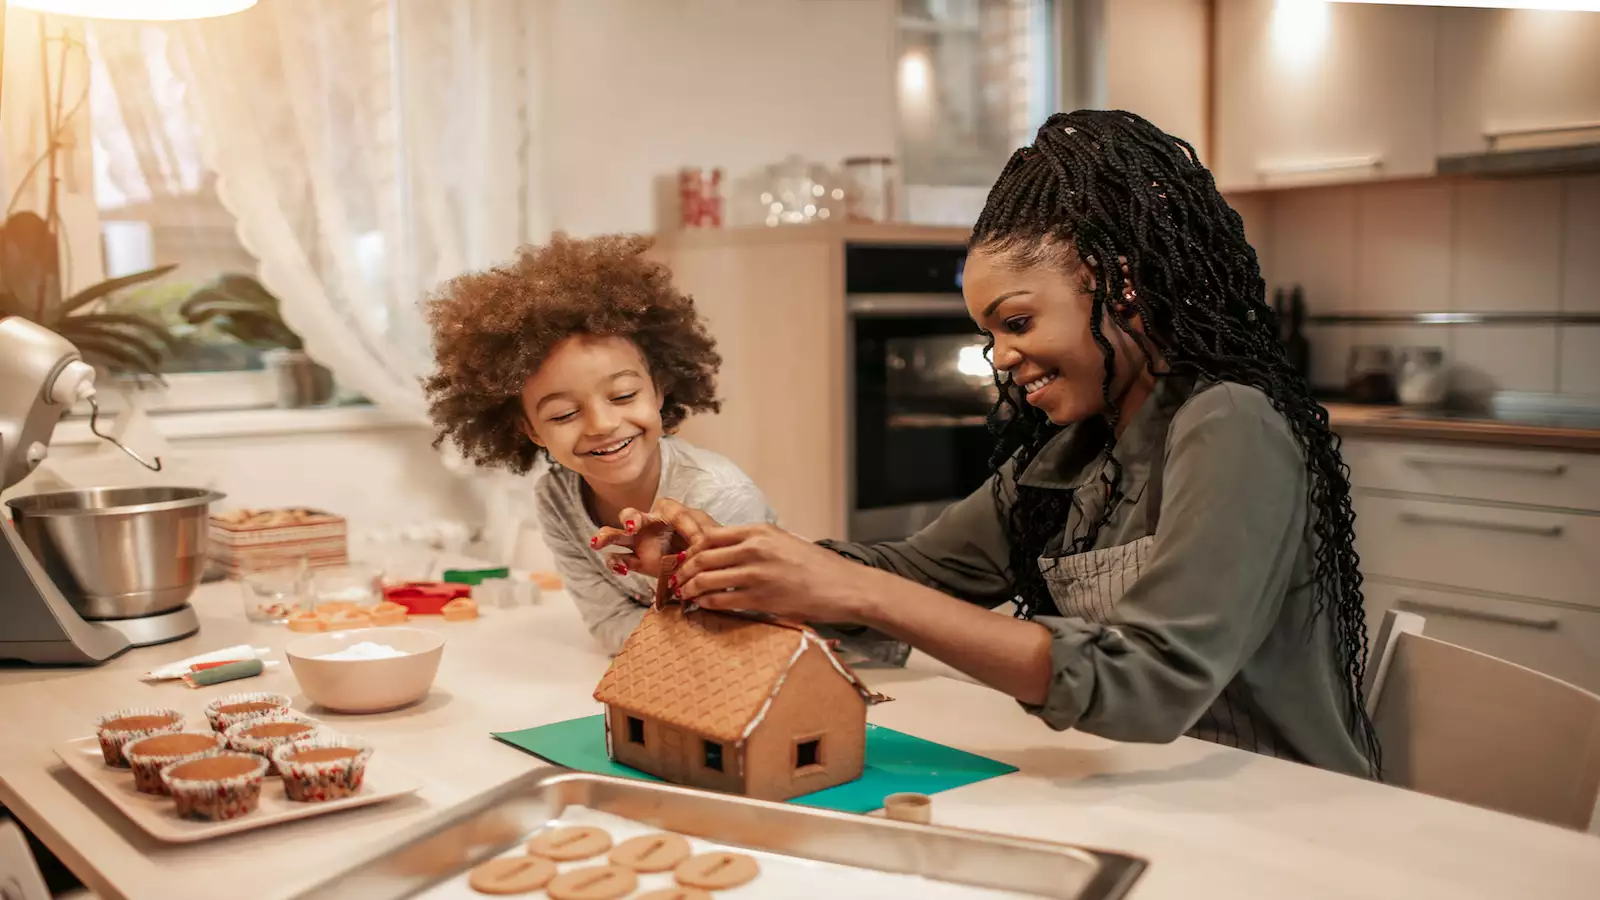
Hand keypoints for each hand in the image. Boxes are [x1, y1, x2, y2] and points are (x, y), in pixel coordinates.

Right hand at [589, 500, 697, 577]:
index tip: (688, 533)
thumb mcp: (710, 533)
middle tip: (631, 525)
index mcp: (668, 512)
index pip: (665, 508)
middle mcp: (650, 525)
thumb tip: (699, 541)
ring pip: (617, 536)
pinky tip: (619, 567)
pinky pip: (621, 560)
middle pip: (631, 516)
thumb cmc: (707, 541)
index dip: (676, 517)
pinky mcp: (639, 562)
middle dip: (629, 518)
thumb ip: (703, 533)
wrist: (706, 565)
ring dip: (606, 536)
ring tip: (597, 543)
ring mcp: (641, 544)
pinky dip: (616, 563)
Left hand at [671, 519, 872, 624]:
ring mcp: (757, 573)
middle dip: (685, 570)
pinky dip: (707, 604)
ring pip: (708, 579)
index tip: (685, 559)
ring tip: (685, 595)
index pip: (711, 536)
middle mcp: (755, 548)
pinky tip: (703, 606)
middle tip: (677, 580)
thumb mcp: (784, 542)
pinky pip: (722, 600)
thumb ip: (755, 544)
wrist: (844, 586)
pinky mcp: (762, 598)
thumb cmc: (816, 567)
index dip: (692, 549)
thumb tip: (723, 552)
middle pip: (703, 557)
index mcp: (760, 531)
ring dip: (690, 589)